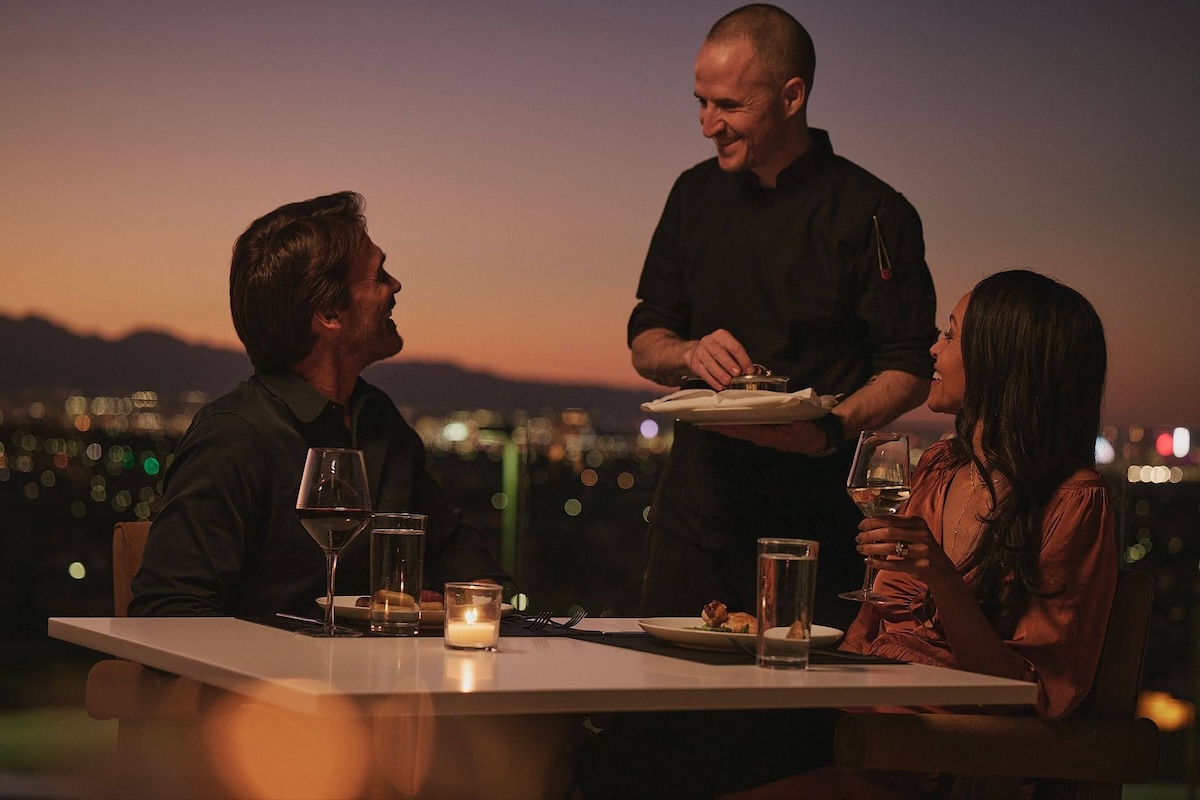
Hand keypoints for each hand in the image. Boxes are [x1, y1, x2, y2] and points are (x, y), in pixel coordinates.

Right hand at [684, 329, 751, 389]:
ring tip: (728, 381)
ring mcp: (700, 352)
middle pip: (719, 353)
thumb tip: (753, 370)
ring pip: (710, 363)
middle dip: (729, 364)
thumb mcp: (728, 349)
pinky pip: (704, 373)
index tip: (749, 369)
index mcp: (721, 336)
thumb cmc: (717, 351)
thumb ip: (740, 359)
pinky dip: (713, 381)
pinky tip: (720, 385)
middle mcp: (709, 342)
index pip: (734, 346)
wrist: (696, 352)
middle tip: (737, 374)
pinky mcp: (694, 363)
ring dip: (720, 374)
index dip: (743, 359)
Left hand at [700, 420, 826, 453]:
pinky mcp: (763, 430)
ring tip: (706, 417)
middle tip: (698, 419)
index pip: (739, 430)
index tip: (707, 422)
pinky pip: (744, 426)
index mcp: (765, 436)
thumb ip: (791, 420)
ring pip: (737, 429)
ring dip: (722, 423)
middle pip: (733, 430)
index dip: (723, 426)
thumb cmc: (807, 434)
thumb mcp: (800, 426)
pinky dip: (733, 421)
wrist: (816, 440)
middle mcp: (758, 436)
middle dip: (717, 425)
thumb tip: (782, 412)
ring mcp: (760, 434)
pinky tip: (725, 416)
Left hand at [855, 515, 954, 582]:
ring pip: (890, 548)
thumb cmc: (922, 549)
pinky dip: (878, 563)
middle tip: (858, 538)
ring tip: (861, 549)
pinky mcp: (921, 567)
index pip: (891, 519)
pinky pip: (894, 564)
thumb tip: (870, 528)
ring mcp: (923, 551)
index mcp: (919, 523)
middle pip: (889, 532)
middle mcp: (922, 535)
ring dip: (871, 548)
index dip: (873, 522)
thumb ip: (897, 529)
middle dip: (869, 535)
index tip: (861, 525)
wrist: (942, 571)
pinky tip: (869, 561)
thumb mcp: (915, 534)